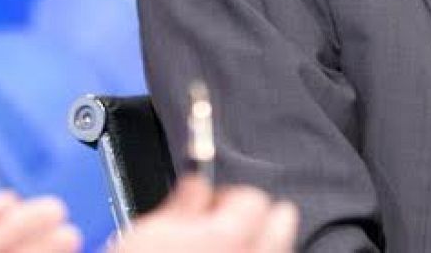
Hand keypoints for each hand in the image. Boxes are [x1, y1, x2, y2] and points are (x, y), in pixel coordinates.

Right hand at [111, 176, 297, 252]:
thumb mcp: (149, 232)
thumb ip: (183, 202)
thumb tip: (196, 185)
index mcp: (228, 238)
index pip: (254, 197)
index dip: (227, 196)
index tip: (209, 205)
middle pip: (281, 222)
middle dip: (255, 217)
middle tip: (222, 225)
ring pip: (280, 249)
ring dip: (259, 243)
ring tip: (222, 250)